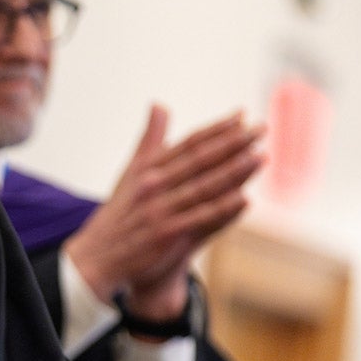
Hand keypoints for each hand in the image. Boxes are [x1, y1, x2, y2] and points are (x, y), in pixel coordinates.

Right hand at [63, 107, 263, 322]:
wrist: (99, 256)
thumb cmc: (121, 212)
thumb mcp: (131, 172)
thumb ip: (150, 139)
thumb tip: (160, 105)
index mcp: (148, 167)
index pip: (188, 143)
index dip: (217, 129)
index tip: (242, 116)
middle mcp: (154, 184)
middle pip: (200, 159)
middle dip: (233, 143)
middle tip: (261, 130)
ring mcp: (160, 209)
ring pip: (203, 185)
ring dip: (234, 171)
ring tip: (260, 157)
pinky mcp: (166, 233)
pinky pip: (200, 217)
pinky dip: (222, 208)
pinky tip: (244, 199)